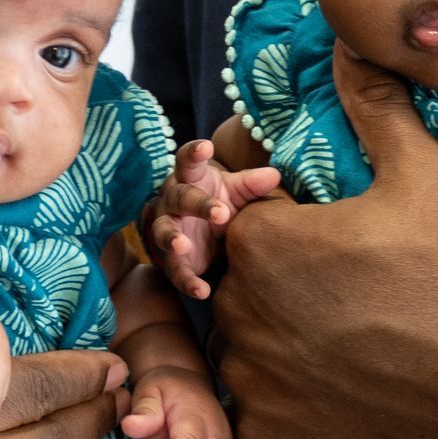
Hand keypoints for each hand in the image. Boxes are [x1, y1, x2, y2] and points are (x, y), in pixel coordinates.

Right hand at [151, 140, 282, 300]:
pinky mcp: (170, 258)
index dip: (194, 153)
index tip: (206, 146)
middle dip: (198, 204)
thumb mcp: (234, 191)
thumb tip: (274, 175)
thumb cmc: (217, 202)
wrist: (200, 233)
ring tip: (183, 246)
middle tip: (220, 213)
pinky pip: (174, 269)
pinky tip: (202, 291)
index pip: (187, 160)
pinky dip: (186, 280)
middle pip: (180, 197)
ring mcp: (167, 228)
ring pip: (163, 231)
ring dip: (172, 239)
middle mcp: (172, 200)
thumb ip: (250, 184)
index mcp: (189, 178)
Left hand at [210, 44, 437, 438]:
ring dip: (274, 342)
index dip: (282, 222)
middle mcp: (234, 307)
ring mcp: (245, 377)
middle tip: (343, 294)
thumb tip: (349, 42)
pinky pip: (253, 412)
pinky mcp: (263, 434)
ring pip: (240, 348)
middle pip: (236, 283)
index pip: (241, 220)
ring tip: (342, 344)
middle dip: (276, 283)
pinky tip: (332, 391)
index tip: (332, 239)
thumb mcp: (422, 175)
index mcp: (259, 242)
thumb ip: (375, 106)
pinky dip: (283, 402)